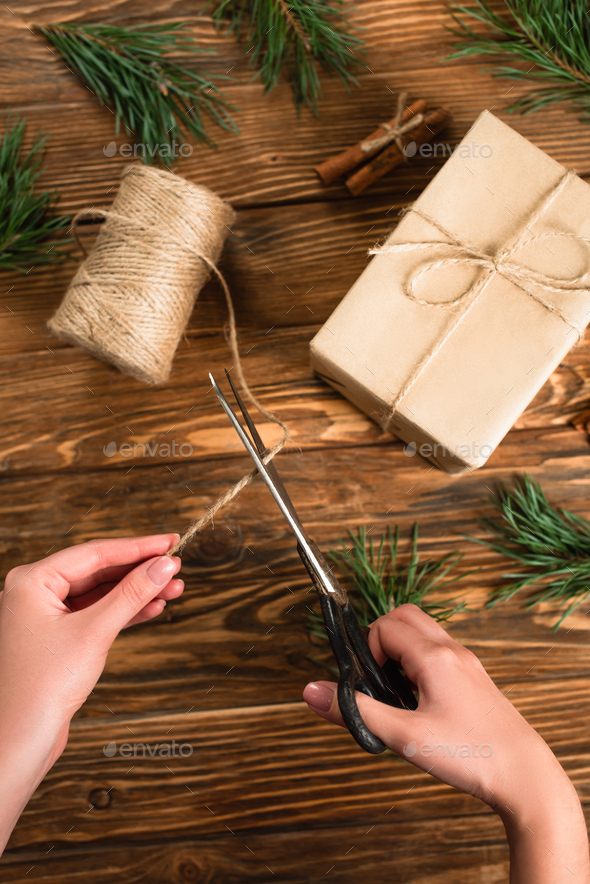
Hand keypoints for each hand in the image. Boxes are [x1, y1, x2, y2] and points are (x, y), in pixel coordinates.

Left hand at [0, 534, 182, 851]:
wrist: (21, 739)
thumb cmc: (41, 688)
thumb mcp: (95, 632)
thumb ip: (132, 594)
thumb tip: (164, 566)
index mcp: (32, 580)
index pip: (95, 552)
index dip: (138, 547)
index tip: (170, 542)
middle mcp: (35, 592)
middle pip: (99, 570)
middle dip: (140, 571)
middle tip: (176, 566)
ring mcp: (46, 615)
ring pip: (100, 592)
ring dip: (137, 591)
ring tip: (172, 590)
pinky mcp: (57, 637)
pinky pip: (96, 613)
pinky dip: (123, 611)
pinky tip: (152, 609)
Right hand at [303, 604, 589, 883]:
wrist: (526, 778)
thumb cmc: (470, 756)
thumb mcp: (404, 736)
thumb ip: (355, 711)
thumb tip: (311, 692)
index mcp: (435, 657)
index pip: (385, 626)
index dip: (367, 650)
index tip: (368, 685)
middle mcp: (453, 651)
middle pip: (405, 616)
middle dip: (380, 639)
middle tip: (377, 680)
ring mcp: (467, 663)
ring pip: (424, 633)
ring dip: (401, 651)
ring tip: (397, 694)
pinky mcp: (475, 678)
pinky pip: (439, 652)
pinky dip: (419, 663)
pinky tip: (420, 702)